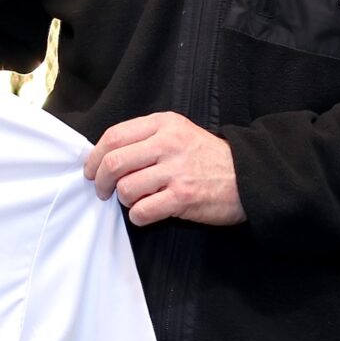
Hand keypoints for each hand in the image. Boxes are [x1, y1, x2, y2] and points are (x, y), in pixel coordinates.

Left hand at [85, 112, 246, 226]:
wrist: (248, 176)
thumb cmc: (207, 157)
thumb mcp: (179, 133)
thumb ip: (146, 138)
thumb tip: (105, 155)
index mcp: (163, 124)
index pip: (114, 136)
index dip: (94, 157)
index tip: (91, 170)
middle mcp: (168, 144)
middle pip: (113, 162)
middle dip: (100, 181)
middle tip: (102, 191)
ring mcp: (176, 171)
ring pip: (126, 188)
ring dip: (123, 200)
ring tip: (134, 201)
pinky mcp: (183, 197)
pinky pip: (142, 211)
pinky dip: (138, 216)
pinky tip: (147, 213)